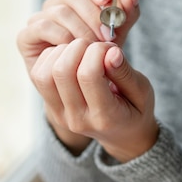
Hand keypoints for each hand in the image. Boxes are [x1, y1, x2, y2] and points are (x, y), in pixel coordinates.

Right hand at [17, 0, 139, 74]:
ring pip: (60, 11)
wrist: (82, 87)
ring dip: (80, 30)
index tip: (108, 1)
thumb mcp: (118, 34)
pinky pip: (43, 27)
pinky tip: (75, 50)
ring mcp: (40, 18)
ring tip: (95, 48)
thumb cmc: (100, 56)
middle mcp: (57, 3)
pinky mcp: (27, 35)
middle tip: (108, 36)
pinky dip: (61, 38)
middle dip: (93, 15)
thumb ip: (127, 13)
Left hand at [31, 39, 158, 161]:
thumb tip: (111, 52)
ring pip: (44, 74)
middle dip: (77, 47)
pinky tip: (70, 56)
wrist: (122, 135)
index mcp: (105, 117)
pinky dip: (51, 58)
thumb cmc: (135, 109)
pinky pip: (39, 76)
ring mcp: (60, 114)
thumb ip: (125, 73)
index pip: (88, 75)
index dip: (97, 51)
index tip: (110, 48)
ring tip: (80, 51)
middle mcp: (77, 118)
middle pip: (61, 71)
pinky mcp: (50, 107)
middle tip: (93, 46)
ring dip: (61, 53)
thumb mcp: (142, 92)